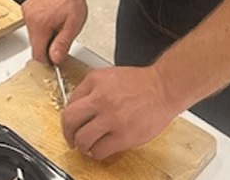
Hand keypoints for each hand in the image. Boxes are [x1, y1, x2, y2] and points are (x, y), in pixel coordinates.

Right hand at [21, 0, 87, 64]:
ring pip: (33, 35)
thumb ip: (63, 44)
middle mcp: (30, 19)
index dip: (48, 60)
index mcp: (41, 25)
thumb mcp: (73, 25)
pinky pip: (31, 25)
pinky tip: (50, 19)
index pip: (38, 54)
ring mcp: (27, 13)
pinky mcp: (26, 8)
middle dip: (47, 45)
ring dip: (43, 35)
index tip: (55, 58)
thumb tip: (55, 59)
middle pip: (35, 45)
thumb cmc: (72, 0)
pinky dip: (40, 26)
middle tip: (60, 36)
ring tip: (56, 24)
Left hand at [62, 65, 176, 159]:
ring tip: (84, 146)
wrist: (163, 88)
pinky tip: (97, 150)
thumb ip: (91, 89)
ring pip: (82, 138)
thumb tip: (78, 107)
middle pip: (69, 120)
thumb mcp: (108, 76)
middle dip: (67, 132)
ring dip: (80, 145)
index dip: (69, 116)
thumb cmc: (139, 83)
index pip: (69, 101)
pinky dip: (95, 153)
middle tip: (70, 137)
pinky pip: (99, 150)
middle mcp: (100, 98)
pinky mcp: (123, 136)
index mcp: (94, 80)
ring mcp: (111, 118)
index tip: (71, 123)